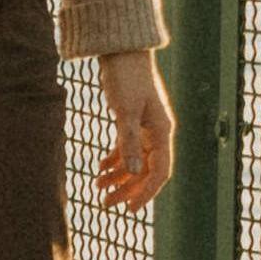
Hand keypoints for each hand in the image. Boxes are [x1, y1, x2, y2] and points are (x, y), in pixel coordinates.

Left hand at [93, 45, 175, 213]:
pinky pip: (127, 148)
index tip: (130, 209)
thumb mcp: (125, 111)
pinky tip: (100, 168)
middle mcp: (157, 132)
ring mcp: (146, 127)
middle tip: (106, 203)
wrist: (122, 49)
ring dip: (119, 176)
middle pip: (147, 171)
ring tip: (98, 187)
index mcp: (162, 131)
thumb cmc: (126, 77)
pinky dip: (115, 160)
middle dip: (127, 189)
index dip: (147, 193)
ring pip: (136, 161)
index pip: (160, 172)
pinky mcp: (133, 121)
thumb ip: (129, 142)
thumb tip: (135, 173)